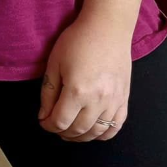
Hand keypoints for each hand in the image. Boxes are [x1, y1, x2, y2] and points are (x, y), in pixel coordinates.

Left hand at [38, 16, 131, 141]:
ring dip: (81, 137)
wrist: (107, 30)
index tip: (42, 122)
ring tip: (70, 131)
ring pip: (96, 132)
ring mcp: (114, 103)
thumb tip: (44, 116)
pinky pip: (115, 128)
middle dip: (62, 132)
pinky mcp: (124, 101)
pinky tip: (92, 131)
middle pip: (78, 130)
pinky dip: (102, 134)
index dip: (49, 125)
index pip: (61, 121)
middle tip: (54, 126)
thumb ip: (48, 92)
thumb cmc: (76, 41)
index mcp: (77, 91)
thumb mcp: (54, 63)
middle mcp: (97, 102)